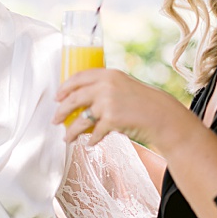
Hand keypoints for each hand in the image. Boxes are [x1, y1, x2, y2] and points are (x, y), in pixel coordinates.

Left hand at [54, 68, 185, 150]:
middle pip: (74, 98)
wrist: (161, 115)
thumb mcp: (123, 86)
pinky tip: (90, 143)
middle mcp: (106, 86)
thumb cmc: (142, 103)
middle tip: (55, 119)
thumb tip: (81, 99)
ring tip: (67, 138)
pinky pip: (94, 132)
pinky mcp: (111, 120)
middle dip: (61, 111)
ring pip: (80, 119)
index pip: (78, 77)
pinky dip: (91, 139)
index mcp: (108, 74)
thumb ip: (105, 88)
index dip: (64, 87)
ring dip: (71, 131)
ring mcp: (108, 103)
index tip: (57, 96)